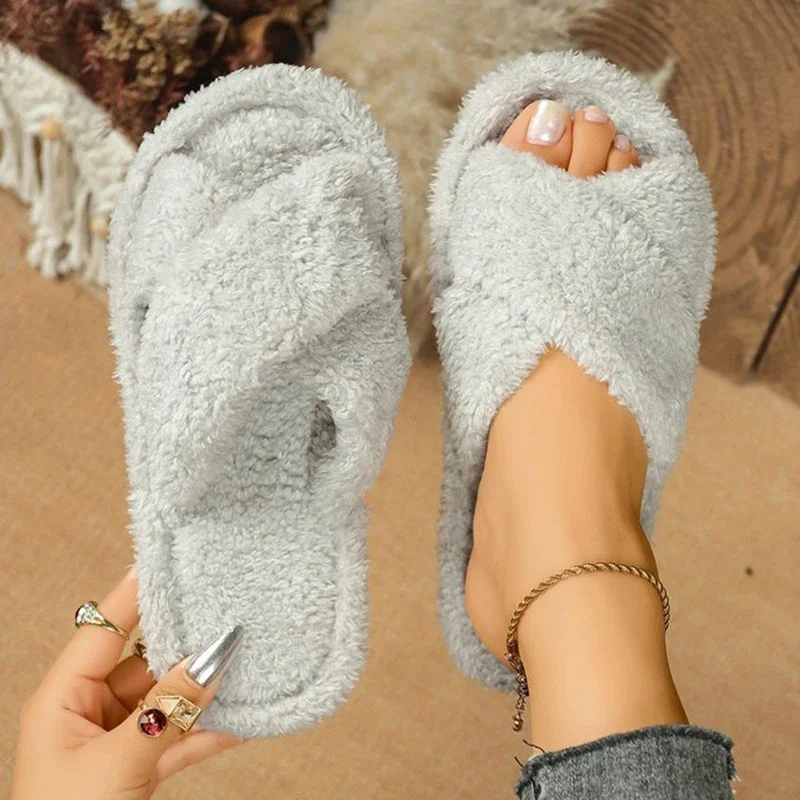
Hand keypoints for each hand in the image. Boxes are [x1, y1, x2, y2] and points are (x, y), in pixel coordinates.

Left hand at [11, 569, 244, 798]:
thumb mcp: (117, 764)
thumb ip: (168, 709)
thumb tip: (213, 659)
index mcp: (62, 701)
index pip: (103, 629)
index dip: (135, 593)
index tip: (169, 559)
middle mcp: (87, 714)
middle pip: (143, 663)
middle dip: (184, 643)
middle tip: (225, 610)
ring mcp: (115, 744)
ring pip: (168, 702)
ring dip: (205, 691)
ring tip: (247, 662)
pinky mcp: (137, 772)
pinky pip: (178, 740)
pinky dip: (209, 732)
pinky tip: (246, 719)